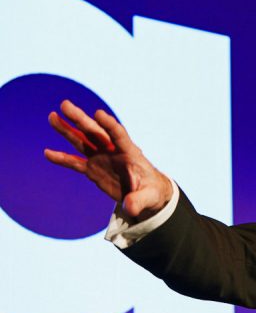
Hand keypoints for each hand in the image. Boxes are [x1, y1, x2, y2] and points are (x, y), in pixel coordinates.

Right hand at [44, 99, 172, 220]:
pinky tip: (47, 153)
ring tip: (53, 116)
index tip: (98, 113)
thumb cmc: (152, 191)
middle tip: (65, 104)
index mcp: (130, 153)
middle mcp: (113, 151)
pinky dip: (62, 158)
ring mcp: (102, 158)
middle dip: (81, 119)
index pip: (119, 135)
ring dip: (67, 130)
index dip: (109, 125)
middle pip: (95, 132)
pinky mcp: (93, 169)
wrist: (145, 194)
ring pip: (82, 141)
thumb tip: (130, 208)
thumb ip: (139, 200)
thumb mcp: (149, 197)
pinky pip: (75, 162)